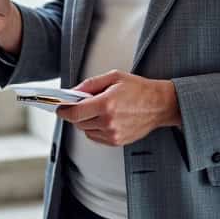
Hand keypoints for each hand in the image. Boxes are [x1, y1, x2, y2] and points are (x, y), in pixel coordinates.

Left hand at [55, 71, 180, 146]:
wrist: (160, 105)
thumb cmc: (139, 89)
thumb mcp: (113, 77)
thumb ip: (90, 84)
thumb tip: (73, 91)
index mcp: (106, 104)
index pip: (74, 113)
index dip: (63, 110)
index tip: (59, 107)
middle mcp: (109, 122)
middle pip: (78, 123)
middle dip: (75, 114)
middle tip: (80, 104)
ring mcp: (113, 134)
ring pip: (86, 131)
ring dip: (86, 121)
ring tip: (97, 110)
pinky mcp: (118, 142)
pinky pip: (96, 137)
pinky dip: (95, 129)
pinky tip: (104, 119)